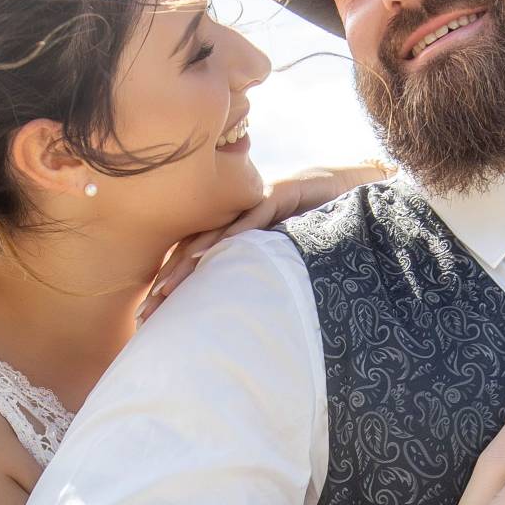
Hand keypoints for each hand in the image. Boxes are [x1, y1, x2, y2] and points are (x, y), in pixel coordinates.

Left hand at [136, 160, 393, 321]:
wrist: (358, 185)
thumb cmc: (326, 223)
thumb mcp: (291, 259)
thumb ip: (268, 277)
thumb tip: (255, 318)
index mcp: (240, 230)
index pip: (198, 258)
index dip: (174, 284)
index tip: (151, 316)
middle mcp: (242, 214)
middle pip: (196, 247)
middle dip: (170, 280)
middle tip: (146, 312)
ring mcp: (259, 203)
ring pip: (215, 234)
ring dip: (188, 261)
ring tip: (166, 288)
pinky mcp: (281, 193)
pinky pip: (250, 218)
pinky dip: (229, 236)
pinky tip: (207, 254)